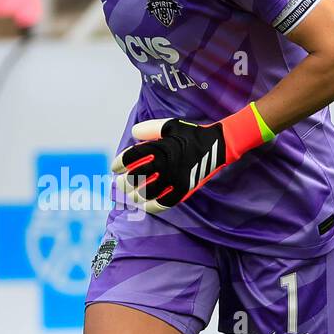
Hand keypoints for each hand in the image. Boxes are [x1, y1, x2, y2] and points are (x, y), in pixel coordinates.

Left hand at [111, 104, 272, 212]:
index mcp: (160, 147)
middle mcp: (166, 163)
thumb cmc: (191, 134)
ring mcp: (175, 178)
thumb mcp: (170, 126)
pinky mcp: (184, 189)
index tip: (115, 168)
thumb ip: (150, 129)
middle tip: (119, 184)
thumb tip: (133, 133)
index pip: (132, 157)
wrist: (218, 145)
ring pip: (147, 193)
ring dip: (135, 196)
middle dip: (124, 182)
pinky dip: (153, 207)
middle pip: (135, 178)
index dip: (120, 163)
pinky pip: (164, 203)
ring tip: (131, 195)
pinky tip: (145, 206)